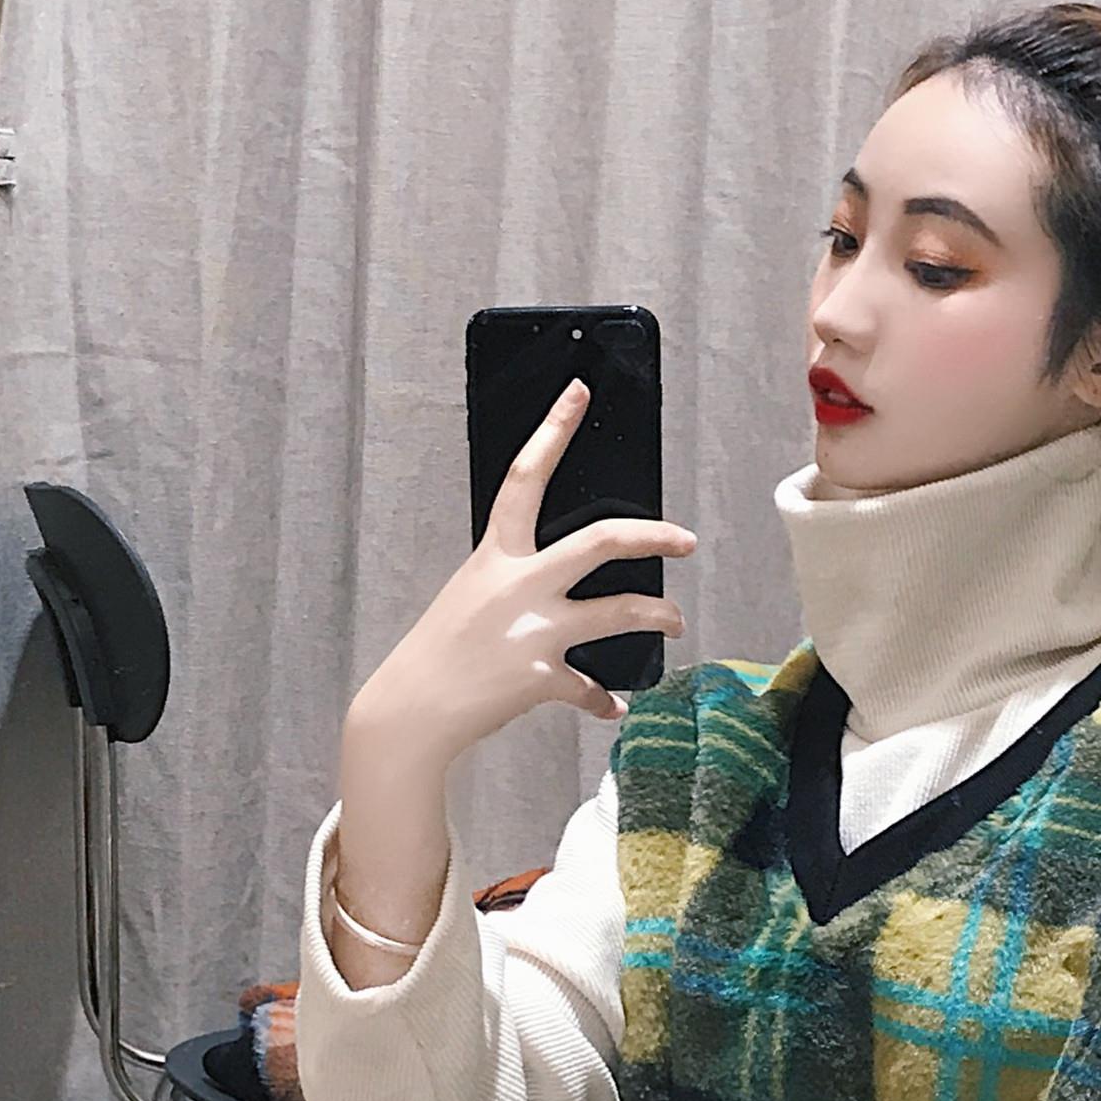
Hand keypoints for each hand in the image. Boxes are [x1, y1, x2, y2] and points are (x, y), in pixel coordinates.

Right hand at [346, 376, 695, 768]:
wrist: (413, 706)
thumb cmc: (440, 651)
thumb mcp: (473, 596)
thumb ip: (515, 582)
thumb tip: (556, 586)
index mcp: (496, 556)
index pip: (525, 478)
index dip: (553, 431)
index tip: (579, 394)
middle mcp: (519, 584)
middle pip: (600, 540)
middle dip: (653, 536)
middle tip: (686, 540)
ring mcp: (534, 629)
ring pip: (619, 612)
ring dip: (658, 615)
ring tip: (674, 621)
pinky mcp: (542, 675)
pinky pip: (590, 688)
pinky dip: (603, 700)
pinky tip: (613, 705)